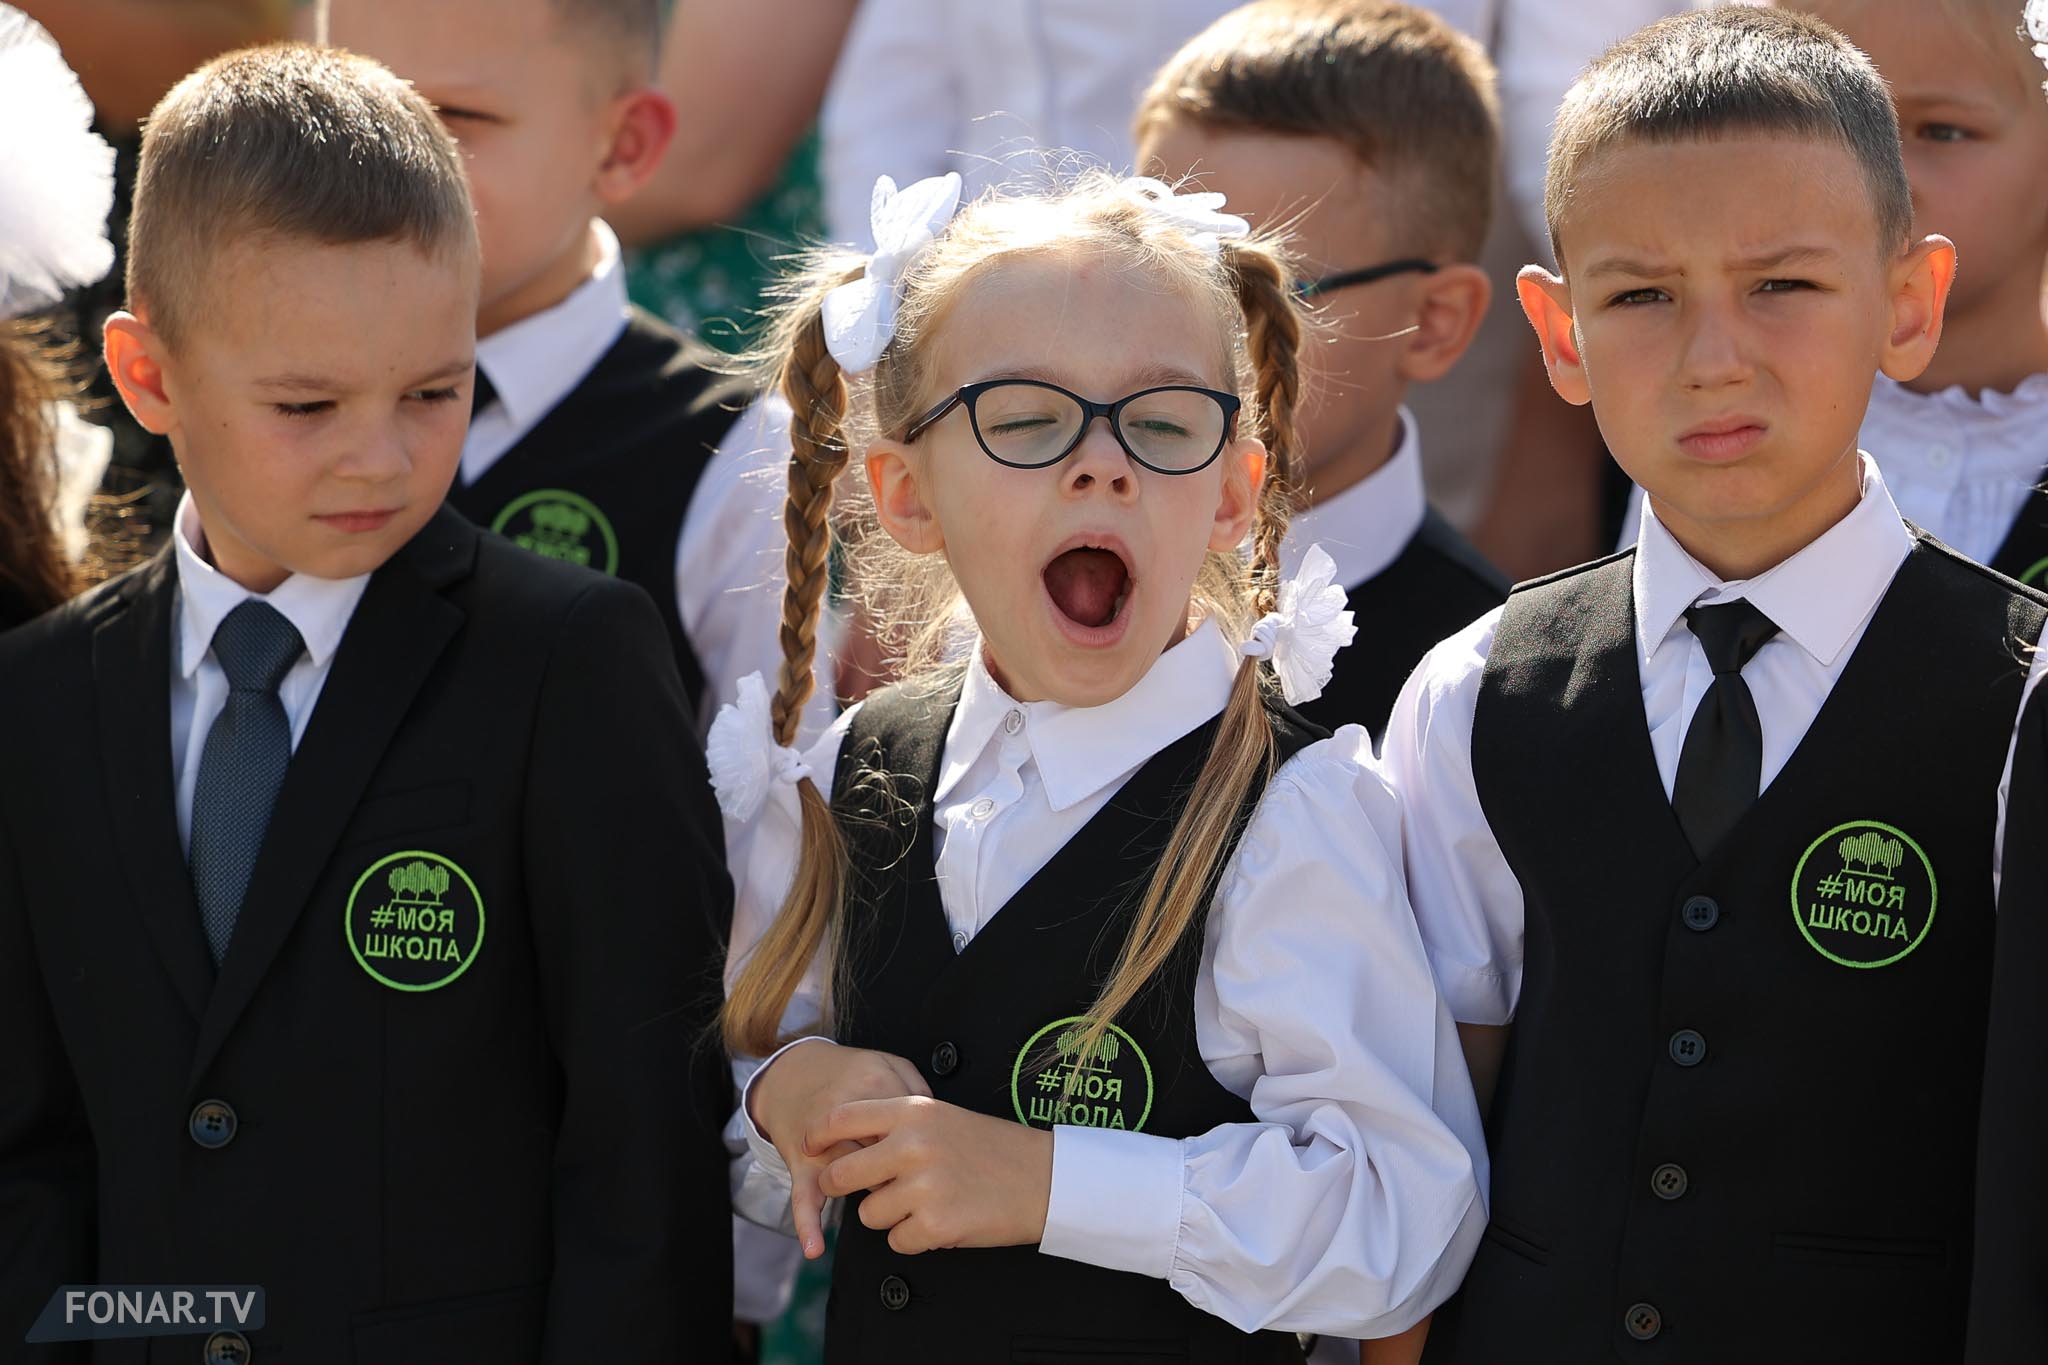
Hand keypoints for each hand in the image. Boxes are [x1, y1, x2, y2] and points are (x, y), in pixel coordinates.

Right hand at [747, 1041, 929, 1257]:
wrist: (792, 1074)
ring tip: (886, 1185)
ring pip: (853, 1180)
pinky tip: (816, 1248)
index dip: (925, 1146)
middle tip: (912, 1170)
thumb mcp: (889, 1063)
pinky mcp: (801, 1165)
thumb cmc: (848, 1073)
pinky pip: (803, 1198)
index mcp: (874, 1084)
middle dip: (902, 1171)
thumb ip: (918, 1087)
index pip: (910, 1126)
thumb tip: (940, 1125)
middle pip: (885, 1155)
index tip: (932, 1152)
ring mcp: (821, 1143)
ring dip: (873, 1191)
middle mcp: (845, 1114)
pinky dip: (808, 1224)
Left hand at [814, 1097, 1052, 1253]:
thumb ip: (898, 1126)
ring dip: (888, 1216)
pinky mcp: (935, 1224)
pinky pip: (896, 1241)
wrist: (1044, 1178)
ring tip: (924, 1203)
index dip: (818, 1135)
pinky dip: (913, 1238)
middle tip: (860, 1191)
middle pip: (841, 1174)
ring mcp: (923, 1185)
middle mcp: (912, 1144)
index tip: (810, 1147)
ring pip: (867, 1215)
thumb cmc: (993, 1148)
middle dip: (841, 1188)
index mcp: (913, 1110)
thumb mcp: (943, 1117)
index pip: (842, 1118)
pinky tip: (940, 1221)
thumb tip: (848, 1147)